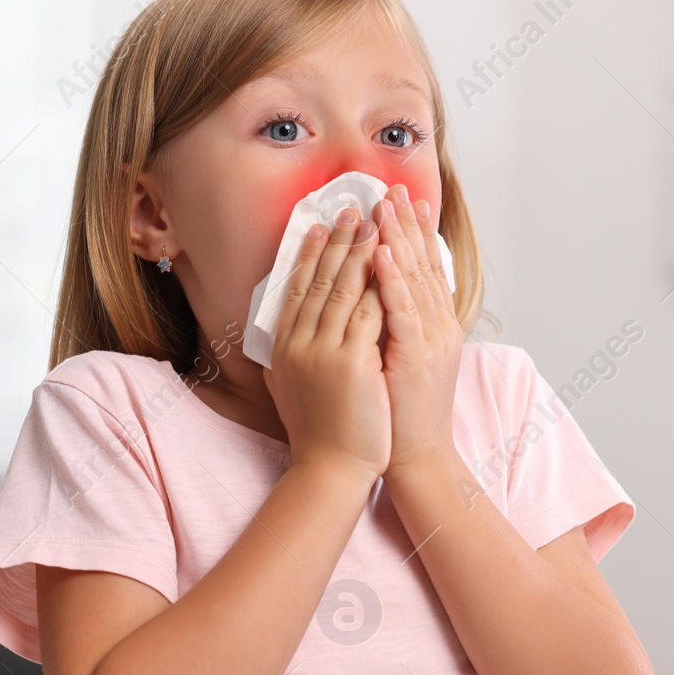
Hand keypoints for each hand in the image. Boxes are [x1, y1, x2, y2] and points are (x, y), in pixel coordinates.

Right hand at [264, 205, 389, 483]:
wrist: (330, 468)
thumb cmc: (319, 433)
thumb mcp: (292, 386)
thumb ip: (290, 356)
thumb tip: (283, 333)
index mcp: (284, 347)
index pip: (296, 288)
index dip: (308, 253)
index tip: (319, 225)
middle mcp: (298, 343)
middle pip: (319, 279)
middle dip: (338, 239)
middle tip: (352, 206)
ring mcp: (322, 352)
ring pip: (344, 287)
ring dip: (361, 249)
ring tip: (375, 219)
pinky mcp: (349, 363)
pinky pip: (368, 311)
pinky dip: (379, 282)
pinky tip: (390, 258)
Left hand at [370, 187, 462, 474]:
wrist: (414, 458)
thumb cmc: (398, 414)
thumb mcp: (395, 360)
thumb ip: (388, 327)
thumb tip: (369, 297)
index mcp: (430, 326)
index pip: (421, 268)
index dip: (411, 232)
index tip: (400, 199)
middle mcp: (436, 327)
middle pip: (421, 264)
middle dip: (405, 223)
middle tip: (392, 186)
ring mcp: (430, 340)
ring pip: (414, 279)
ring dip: (400, 238)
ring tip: (386, 205)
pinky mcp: (417, 357)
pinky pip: (404, 312)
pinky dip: (394, 280)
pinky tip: (384, 253)